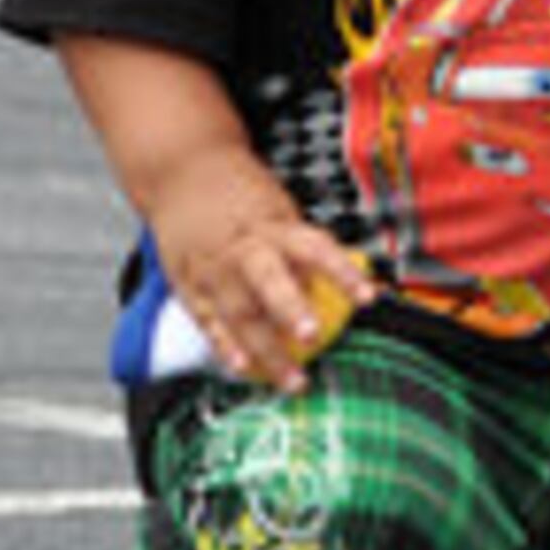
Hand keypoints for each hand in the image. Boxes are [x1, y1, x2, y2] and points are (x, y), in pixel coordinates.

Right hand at [149, 159, 371, 392]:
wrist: (181, 170)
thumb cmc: (239, 194)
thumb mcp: (278, 209)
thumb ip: (299, 246)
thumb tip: (332, 285)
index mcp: (275, 226)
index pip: (315, 249)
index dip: (343, 273)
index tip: (368, 298)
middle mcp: (245, 248)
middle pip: (270, 282)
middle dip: (291, 311)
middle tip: (313, 336)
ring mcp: (214, 269)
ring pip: (240, 312)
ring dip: (266, 350)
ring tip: (291, 379)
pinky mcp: (189, 285)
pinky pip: (208, 321)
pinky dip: (224, 346)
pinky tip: (242, 368)